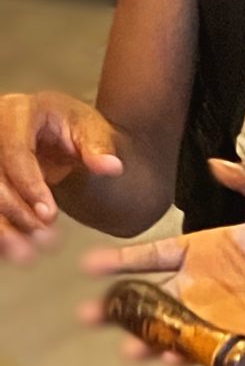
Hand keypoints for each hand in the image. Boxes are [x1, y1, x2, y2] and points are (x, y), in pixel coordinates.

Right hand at [0, 91, 122, 259]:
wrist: (64, 134)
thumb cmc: (77, 129)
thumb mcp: (93, 132)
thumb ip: (99, 150)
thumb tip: (111, 167)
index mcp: (17, 110)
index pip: (14, 150)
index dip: (29, 185)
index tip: (50, 215)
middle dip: (15, 211)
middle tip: (42, 239)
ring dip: (3, 226)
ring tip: (24, 255)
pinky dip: (1, 227)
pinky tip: (10, 250)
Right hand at [79, 159, 244, 349]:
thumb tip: (217, 162)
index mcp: (202, 249)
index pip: (152, 255)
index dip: (121, 260)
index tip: (89, 265)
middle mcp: (200, 283)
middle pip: (149, 297)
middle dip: (118, 307)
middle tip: (90, 315)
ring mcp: (215, 313)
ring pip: (169, 327)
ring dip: (146, 338)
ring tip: (130, 349)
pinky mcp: (235, 336)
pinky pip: (202, 348)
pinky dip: (185, 354)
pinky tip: (172, 357)